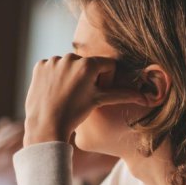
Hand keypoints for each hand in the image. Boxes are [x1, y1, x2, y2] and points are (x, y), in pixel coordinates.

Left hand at [22, 54, 149, 145]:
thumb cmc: (75, 114)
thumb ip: (122, 95)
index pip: (107, 65)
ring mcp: (53, 61)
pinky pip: (52, 67)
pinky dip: (54, 77)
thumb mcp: (99, 102)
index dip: (106, 79)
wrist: (46, 126)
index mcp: (88, 65)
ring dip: (70, 76)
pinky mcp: (40, 66)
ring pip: (69, 65)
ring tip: (66, 95)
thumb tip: (145, 97)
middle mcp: (70, 58)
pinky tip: (54, 91)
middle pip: (87, 64)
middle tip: (80, 96)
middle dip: (87, 77)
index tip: (97, 92)